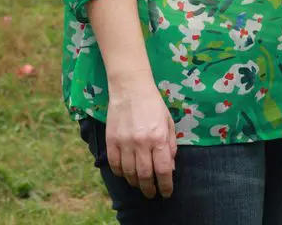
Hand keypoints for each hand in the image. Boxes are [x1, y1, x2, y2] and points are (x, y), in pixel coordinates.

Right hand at [105, 80, 176, 199]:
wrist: (130, 87)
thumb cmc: (153, 104)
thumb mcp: (168, 122)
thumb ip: (171, 145)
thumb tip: (170, 168)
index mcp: (158, 138)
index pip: (163, 170)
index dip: (166, 186)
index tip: (166, 193)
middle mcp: (142, 142)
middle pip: (145, 176)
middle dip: (150, 190)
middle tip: (152, 194)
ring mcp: (125, 142)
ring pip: (129, 173)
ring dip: (135, 183)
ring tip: (140, 185)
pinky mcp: (111, 140)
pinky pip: (114, 164)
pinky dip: (120, 173)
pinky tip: (125, 173)